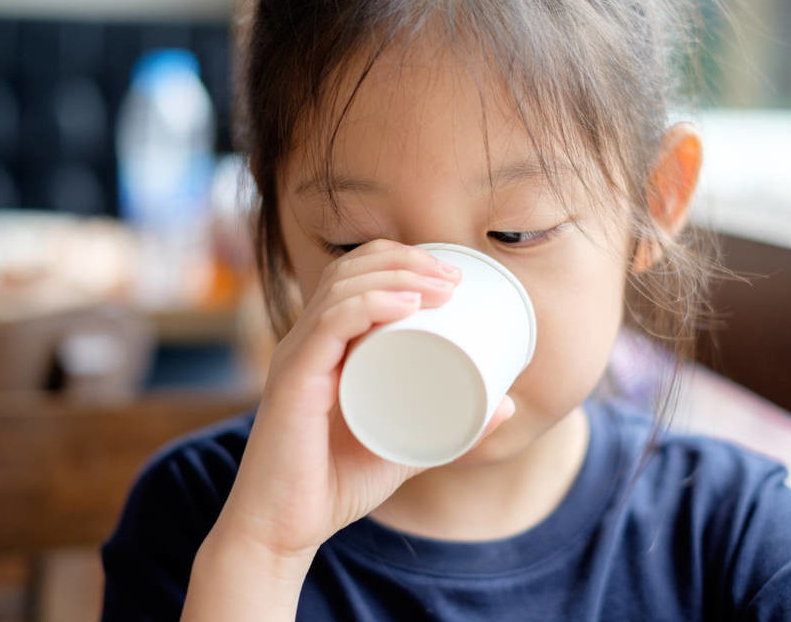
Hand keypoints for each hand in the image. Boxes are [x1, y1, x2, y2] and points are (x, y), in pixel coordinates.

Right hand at [209, 239, 515, 561]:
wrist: (282, 530)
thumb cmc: (335, 486)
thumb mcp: (406, 447)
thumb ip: (451, 428)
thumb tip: (507, 405)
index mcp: (324, 345)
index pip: (354, 275)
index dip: (402, 260)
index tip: (452, 275)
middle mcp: (305, 341)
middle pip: (351, 270)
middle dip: (406, 260)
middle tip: (454, 278)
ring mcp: (297, 358)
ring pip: (343, 289)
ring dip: (399, 276)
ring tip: (443, 287)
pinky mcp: (293, 382)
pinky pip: (328, 326)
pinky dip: (369, 306)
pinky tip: (406, 303)